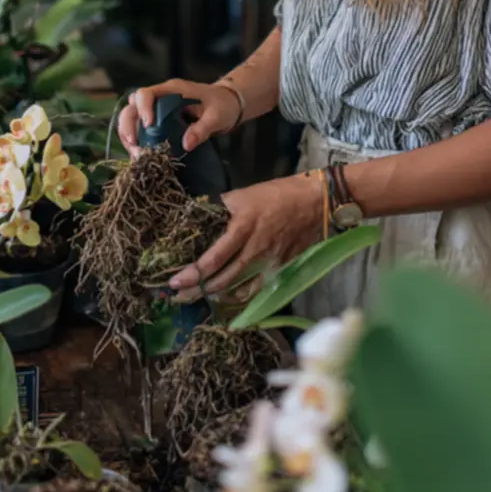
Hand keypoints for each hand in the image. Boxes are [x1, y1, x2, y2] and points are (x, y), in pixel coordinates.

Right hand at [117, 78, 240, 158]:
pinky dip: (136, 141)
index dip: (143, 108)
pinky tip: (140, 155)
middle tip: (134, 145)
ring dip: (128, 135)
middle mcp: (160, 97)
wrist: (227, 105)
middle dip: (128, 125)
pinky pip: (140, 129)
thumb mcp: (217, 116)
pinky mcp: (158, 122)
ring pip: (132, 118)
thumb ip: (202, 128)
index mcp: (172, 90)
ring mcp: (157, 109)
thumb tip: (186, 145)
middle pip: (132, 106)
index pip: (146, 93)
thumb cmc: (222, 105)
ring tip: (136, 154)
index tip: (148, 126)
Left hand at [169, 173, 323, 302]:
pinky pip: (256, 288)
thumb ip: (222, 207)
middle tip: (178, 297)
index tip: (175, 281)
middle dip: (197, 290)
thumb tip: (200, 214)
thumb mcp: (245, 194)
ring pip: (238, 288)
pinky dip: (240, 296)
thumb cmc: (278, 193)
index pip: (213, 259)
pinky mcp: (280, 268)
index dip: (192, 274)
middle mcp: (255, 250)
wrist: (315, 201)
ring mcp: (269, 262)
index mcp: (243, 228)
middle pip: (222, 279)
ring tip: (197, 299)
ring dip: (215, 296)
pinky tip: (228, 298)